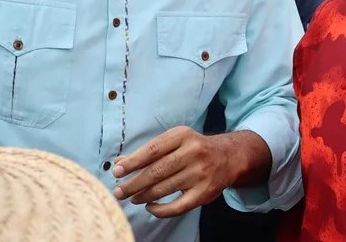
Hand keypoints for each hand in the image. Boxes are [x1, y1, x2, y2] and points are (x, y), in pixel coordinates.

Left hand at [112, 127, 246, 217]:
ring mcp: (200, 174)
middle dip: (134, 183)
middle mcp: (193, 152)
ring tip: (132, 197)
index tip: (116, 170)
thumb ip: (149, 151)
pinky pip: (177, 206)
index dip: (133, 161)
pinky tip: (150, 207)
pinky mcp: (204, 193)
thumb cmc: (194, 148)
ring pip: (164, 189)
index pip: (153, 150)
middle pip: (157, 171)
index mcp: (183, 135)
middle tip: (119, 191)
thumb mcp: (175, 141)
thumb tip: (120, 162)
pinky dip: (160, 210)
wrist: (228, 157)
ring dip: (143, 196)